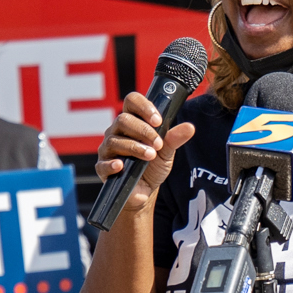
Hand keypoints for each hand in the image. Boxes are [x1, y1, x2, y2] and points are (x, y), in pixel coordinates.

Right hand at [95, 89, 196, 220]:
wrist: (145, 190)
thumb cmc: (153, 166)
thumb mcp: (167, 152)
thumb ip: (174, 138)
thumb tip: (190, 127)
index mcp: (132, 122)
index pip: (132, 101)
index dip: (144, 107)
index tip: (158, 121)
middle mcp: (116, 132)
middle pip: (122, 120)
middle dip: (143, 131)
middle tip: (158, 144)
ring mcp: (107, 150)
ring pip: (114, 140)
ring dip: (135, 147)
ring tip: (150, 156)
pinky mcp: (102, 168)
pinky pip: (103, 163)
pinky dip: (112, 164)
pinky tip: (121, 166)